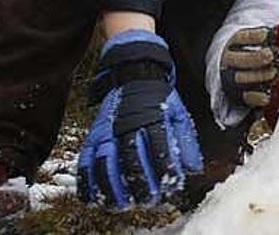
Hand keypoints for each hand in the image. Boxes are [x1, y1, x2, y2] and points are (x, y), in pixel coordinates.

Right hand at [77, 30, 202, 207]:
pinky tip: (94, 197)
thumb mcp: (178, 114)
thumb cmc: (159, 98)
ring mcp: (106, 130)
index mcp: (152, 118)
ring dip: (112, 188)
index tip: (171, 185)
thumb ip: (186, 141)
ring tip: (122, 204)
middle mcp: (127, 124)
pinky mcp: (92, 135)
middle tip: (148, 200)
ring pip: (104, 163)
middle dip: (140, 183)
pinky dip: (87, 182)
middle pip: (130, 159)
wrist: (133, 76)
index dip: (165, 170)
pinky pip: (85, 161)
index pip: (159, 148)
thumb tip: (194, 168)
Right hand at [220, 26, 278, 107]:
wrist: (238, 70)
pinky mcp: (238, 95)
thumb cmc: (256, 52)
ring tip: (274, 73)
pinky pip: (246, 97)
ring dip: (258, 76)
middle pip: (240, 59)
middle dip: (256, 57)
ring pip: (241, 78)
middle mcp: (230, 60)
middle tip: (270, 55)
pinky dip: (258, 97)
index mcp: (235, 43)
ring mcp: (232, 78)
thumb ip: (271, 38)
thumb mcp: (258, 41)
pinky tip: (268, 95)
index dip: (254, 36)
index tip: (267, 34)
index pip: (242, 37)